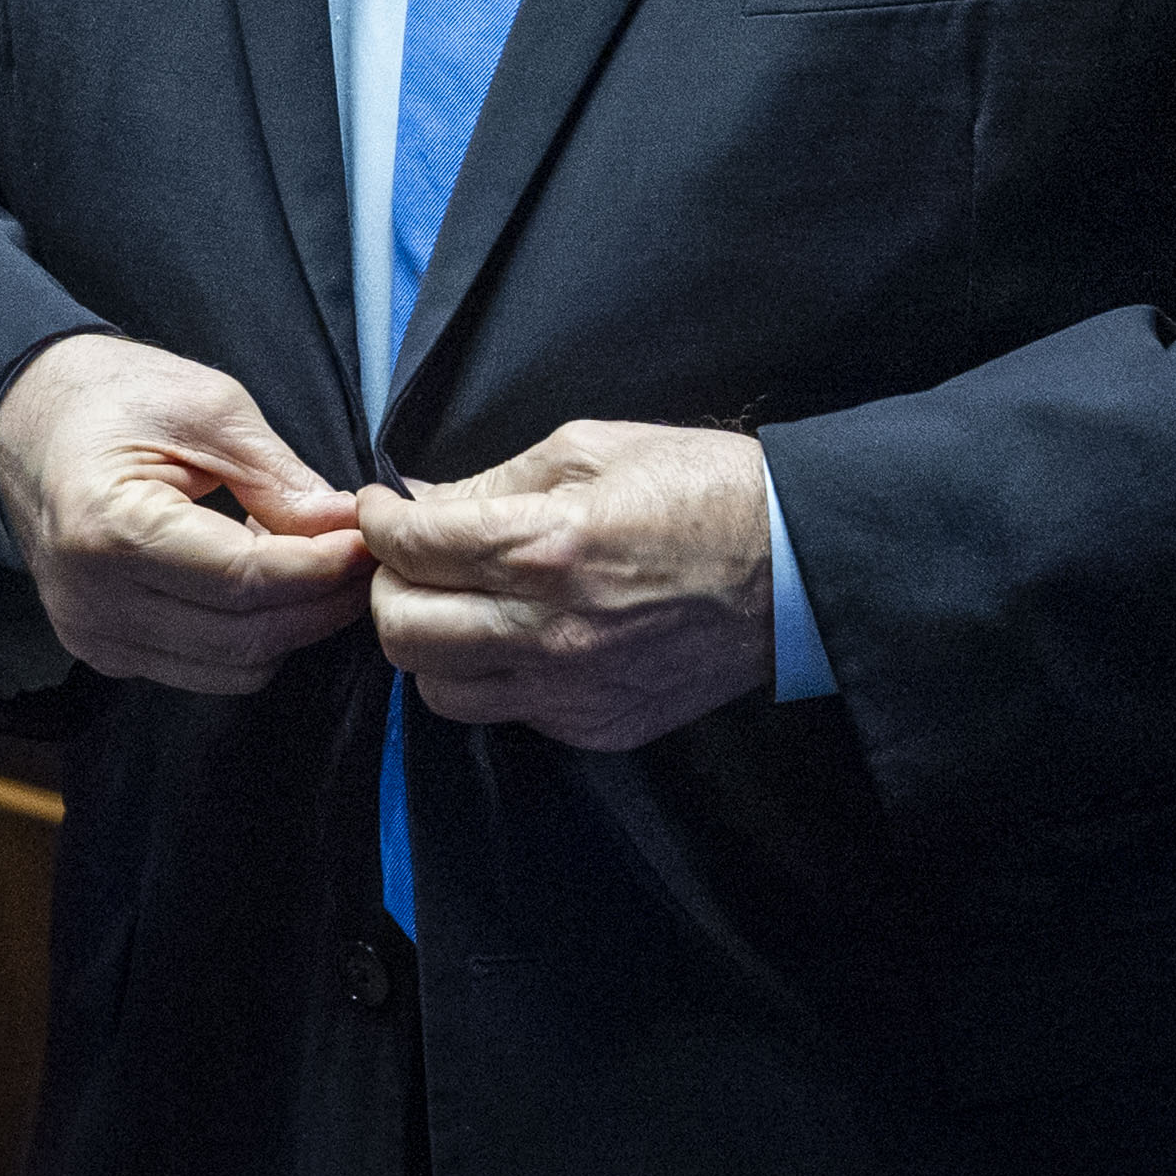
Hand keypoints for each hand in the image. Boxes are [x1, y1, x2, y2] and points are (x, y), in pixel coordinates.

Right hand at [0, 333, 371, 693]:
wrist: (29, 418)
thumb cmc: (114, 397)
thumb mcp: (206, 405)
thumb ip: (276, 474)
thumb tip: (342, 525)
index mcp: (111, 529)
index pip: (245, 579)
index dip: (321, 567)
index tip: (369, 538)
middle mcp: (93, 601)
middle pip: (243, 637)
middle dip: (320, 602)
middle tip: (366, 557)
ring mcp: (94, 636)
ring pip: (231, 667)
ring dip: (292, 625)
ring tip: (319, 566)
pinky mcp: (104, 650)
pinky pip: (204, 669)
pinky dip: (253, 637)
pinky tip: (268, 583)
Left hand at [361, 418, 775, 753]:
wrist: (796, 567)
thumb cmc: (703, 489)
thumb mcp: (592, 448)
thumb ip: (496, 481)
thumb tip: (427, 503)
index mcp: (544, 547)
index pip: (410, 548)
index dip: (379, 522)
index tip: (382, 510)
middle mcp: (546, 631)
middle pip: (401, 632)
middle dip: (388, 587)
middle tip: (411, 558)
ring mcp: (570, 691)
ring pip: (438, 690)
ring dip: (431, 643)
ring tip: (459, 604)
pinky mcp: (595, 727)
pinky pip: (507, 714)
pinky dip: (493, 676)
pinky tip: (522, 637)